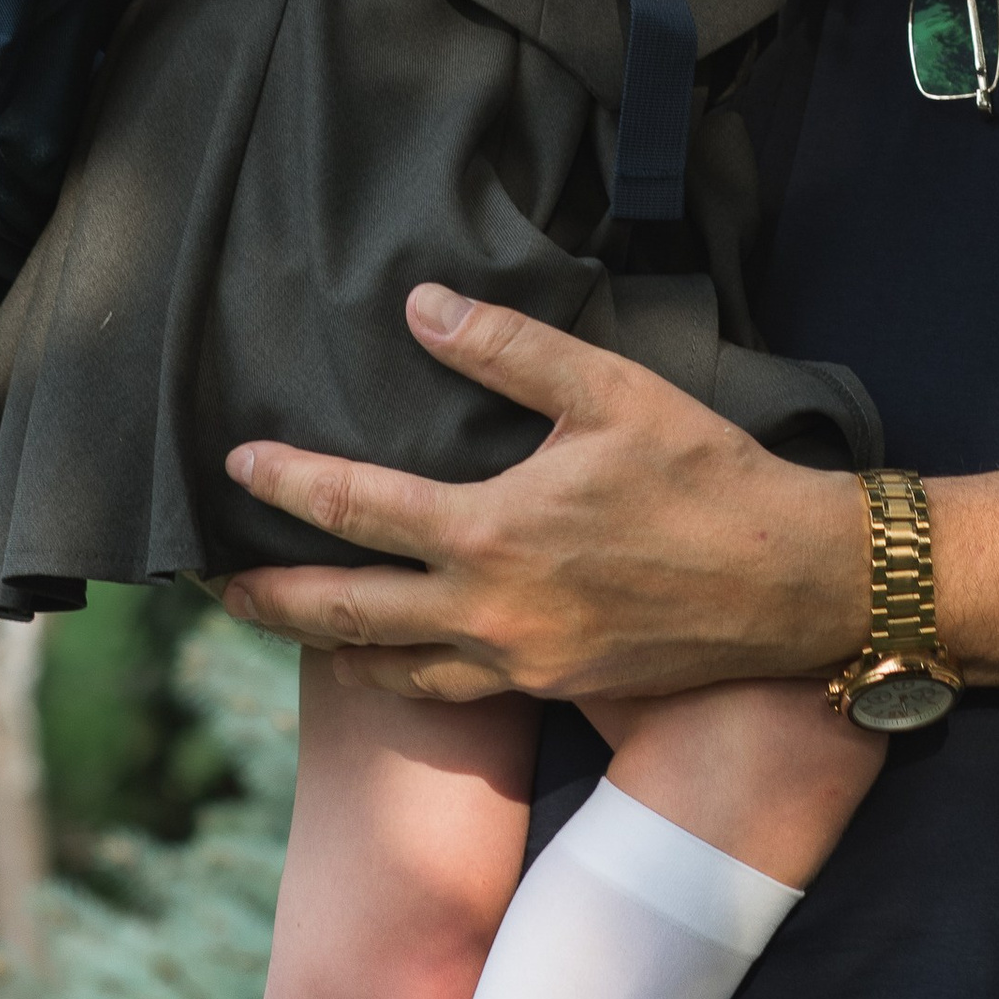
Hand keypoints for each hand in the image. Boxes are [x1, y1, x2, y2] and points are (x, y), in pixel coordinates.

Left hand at [218, 284, 869, 705]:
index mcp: (494, 532)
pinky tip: (386, 658)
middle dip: (269, 598)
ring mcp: (518, 664)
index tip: (235, 466)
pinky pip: (447, 693)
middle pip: (345, 614)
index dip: (290, 485)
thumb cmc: (704, 474)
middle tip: (211, 584)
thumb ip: (507, 347)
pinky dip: (397, 677)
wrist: (788, 583)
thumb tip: (422, 305)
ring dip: (324, 644)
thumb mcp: (608, 389)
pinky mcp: (550, 688)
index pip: (359, 509)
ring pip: (388, 669)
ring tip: (282, 623)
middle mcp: (490, 612)